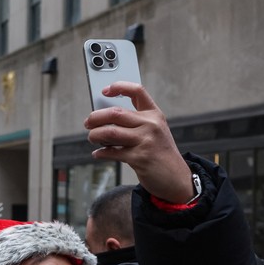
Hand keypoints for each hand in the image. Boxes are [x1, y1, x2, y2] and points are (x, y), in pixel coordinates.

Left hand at [84, 82, 193, 203]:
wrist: (176, 177)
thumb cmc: (159, 153)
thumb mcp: (154, 131)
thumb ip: (134, 122)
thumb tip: (103, 117)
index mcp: (154, 114)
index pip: (137, 91)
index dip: (119, 87)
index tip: (104, 91)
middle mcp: (151, 124)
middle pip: (115, 113)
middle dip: (95, 117)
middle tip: (88, 123)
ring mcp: (146, 140)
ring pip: (109, 131)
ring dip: (94, 135)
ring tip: (92, 138)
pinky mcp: (139, 157)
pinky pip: (111, 152)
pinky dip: (101, 152)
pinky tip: (98, 153)